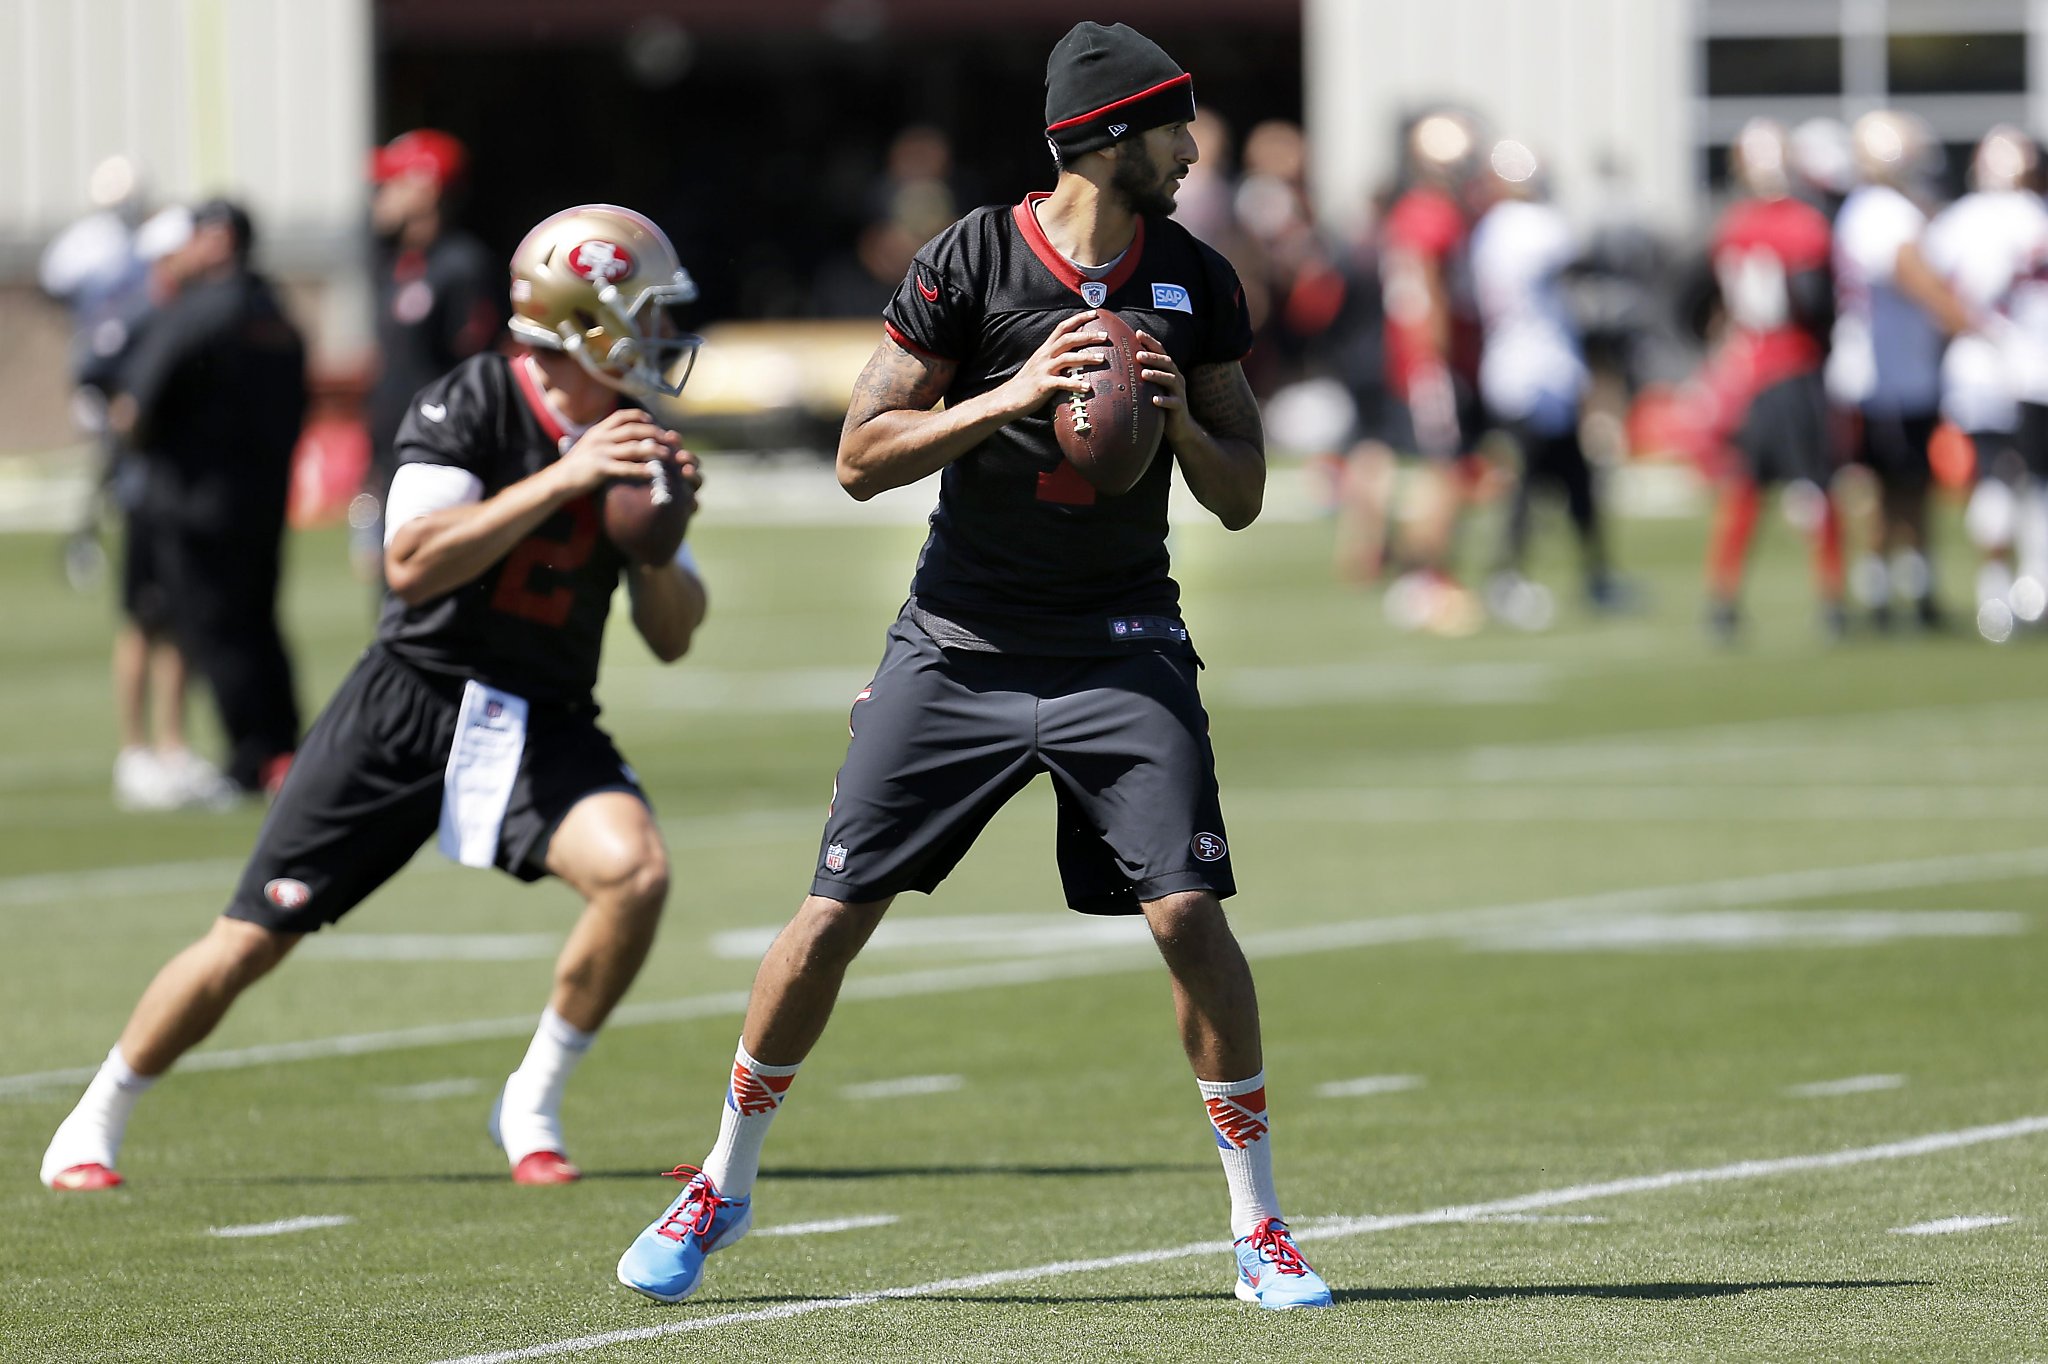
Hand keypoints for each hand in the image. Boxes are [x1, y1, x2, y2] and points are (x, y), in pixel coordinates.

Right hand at [548, 409, 682, 498]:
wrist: (560, 479)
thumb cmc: (577, 464)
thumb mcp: (589, 444)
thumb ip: (605, 438)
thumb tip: (625, 437)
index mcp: (599, 430)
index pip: (623, 416)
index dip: (640, 417)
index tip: (653, 422)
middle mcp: (600, 437)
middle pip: (633, 430)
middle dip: (653, 433)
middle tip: (668, 439)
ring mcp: (600, 452)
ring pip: (632, 448)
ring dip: (653, 450)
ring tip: (668, 454)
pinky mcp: (600, 468)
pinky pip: (625, 468)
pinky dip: (641, 469)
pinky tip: (653, 472)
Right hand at [995, 311, 1107, 418]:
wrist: (1009, 398)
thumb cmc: (1029, 383)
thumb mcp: (1041, 365)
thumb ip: (1056, 358)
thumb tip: (1076, 358)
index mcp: (1045, 349)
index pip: (1062, 327)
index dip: (1078, 319)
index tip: (1094, 313)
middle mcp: (1045, 356)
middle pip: (1068, 339)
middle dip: (1087, 335)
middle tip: (1105, 335)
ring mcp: (1044, 369)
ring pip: (1067, 358)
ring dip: (1086, 357)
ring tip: (1102, 359)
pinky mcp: (1043, 385)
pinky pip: (1062, 382)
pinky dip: (1075, 384)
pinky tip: (1087, 387)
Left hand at [1135, 330, 1193, 440]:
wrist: (1179, 426)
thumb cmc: (1160, 404)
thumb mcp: (1151, 387)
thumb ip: (1141, 375)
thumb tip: (1117, 364)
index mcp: (1168, 370)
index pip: (1160, 352)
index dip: (1150, 342)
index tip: (1138, 333)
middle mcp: (1176, 377)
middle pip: (1166, 362)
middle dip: (1152, 357)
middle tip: (1137, 355)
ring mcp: (1179, 392)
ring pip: (1170, 379)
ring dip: (1157, 375)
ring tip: (1144, 374)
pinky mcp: (1180, 406)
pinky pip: (1173, 402)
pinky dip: (1164, 400)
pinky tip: (1154, 400)